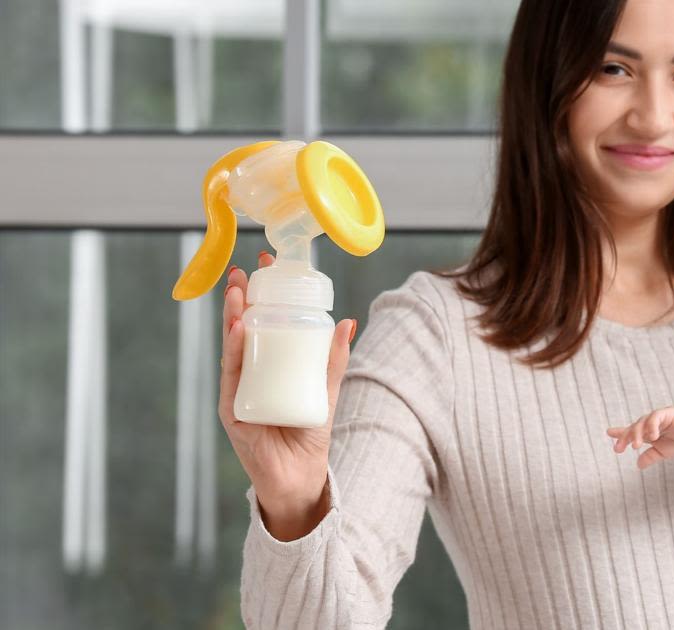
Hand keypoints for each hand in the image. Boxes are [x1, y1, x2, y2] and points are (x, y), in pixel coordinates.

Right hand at [219, 251, 357, 540]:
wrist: (300, 480)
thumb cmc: (309, 437)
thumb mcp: (325, 390)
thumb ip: (334, 360)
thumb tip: (347, 321)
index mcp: (267, 368)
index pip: (262, 324)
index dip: (262, 295)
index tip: (268, 265)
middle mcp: (248, 376)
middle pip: (241, 330)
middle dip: (242, 298)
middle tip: (245, 269)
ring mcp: (237, 392)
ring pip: (232, 347)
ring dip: (233, 316)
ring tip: (238, 290)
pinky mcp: (232, 410)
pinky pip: (232, 375)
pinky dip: (233, 349)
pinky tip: (237, 328)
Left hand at [607, 406, 673, 469]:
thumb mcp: (662, 453)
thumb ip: (650, 457)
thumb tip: (638, 465)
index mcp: (646, 433)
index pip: (630, 432)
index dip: (620, 433)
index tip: (609, 432)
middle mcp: (649, 424)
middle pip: (633, 428)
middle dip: (625, 437)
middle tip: (619, 448)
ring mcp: (656, 418)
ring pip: (642, 423)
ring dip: (637, 434)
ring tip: (635, 446)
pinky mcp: (666, 413)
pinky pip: (655, 418)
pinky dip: (652, 426)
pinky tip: (652, 436)